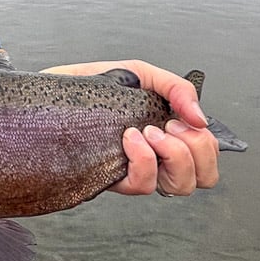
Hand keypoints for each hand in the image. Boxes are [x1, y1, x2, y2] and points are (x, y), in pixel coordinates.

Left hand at [41, 59, 219, 195]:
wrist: (51, 88)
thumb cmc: (91, 83)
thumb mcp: (140, 74)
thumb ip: (176, 87)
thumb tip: (200, 116)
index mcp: (166, 134)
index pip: (208, 158)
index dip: (207, 145)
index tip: (186, 119)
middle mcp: (156, 157)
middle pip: (204, 177)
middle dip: (195, 148)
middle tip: (169, 125)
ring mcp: (134, 169)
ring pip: (179, 186)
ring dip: (172, 155)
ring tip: (147, 132)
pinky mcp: (111, 178)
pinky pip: (143, 185)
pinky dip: (143, 159)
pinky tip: (128, 138)